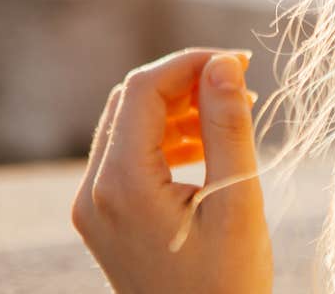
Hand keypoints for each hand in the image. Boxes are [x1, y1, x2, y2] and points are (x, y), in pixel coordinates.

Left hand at [71, 48, 272, 293]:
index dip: (191, 63)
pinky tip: (206, 144)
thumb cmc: (228, 283)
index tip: (241, 63)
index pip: (143, 89)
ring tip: (232, 111)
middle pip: (130, 102)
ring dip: (178, 108)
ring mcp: (93, 206)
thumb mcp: (236, 202)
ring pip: (127, 125)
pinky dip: (165, 137)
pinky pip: (127, 155)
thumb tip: (223, 65)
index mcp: (122, 185)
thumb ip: (228, 128)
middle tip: (240, 83)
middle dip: (185, 81)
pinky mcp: (103, 218)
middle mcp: (94, 192)